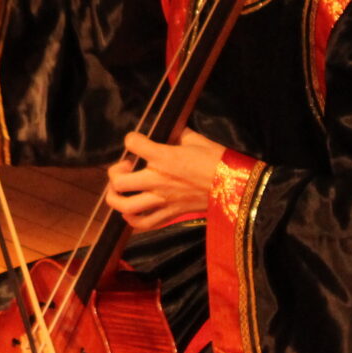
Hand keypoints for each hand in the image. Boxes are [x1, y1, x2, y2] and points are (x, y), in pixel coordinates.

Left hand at [104, 128, 226, 230]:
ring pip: (125, 205)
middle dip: (115, 173)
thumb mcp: (197, 140)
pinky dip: (132, 219)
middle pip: (118, 181)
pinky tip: (131, 210)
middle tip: (126, 168)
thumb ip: (177, 134)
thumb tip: (168, 129)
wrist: (236, 187)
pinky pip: (144, 223)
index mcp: (164, 157)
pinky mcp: (170, 214)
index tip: (137, 141)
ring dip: (116, 197)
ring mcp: (162, 200)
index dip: (132, 139)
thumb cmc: (218, 161)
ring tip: (122, 190)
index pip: (132, 143)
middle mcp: (158, 179)